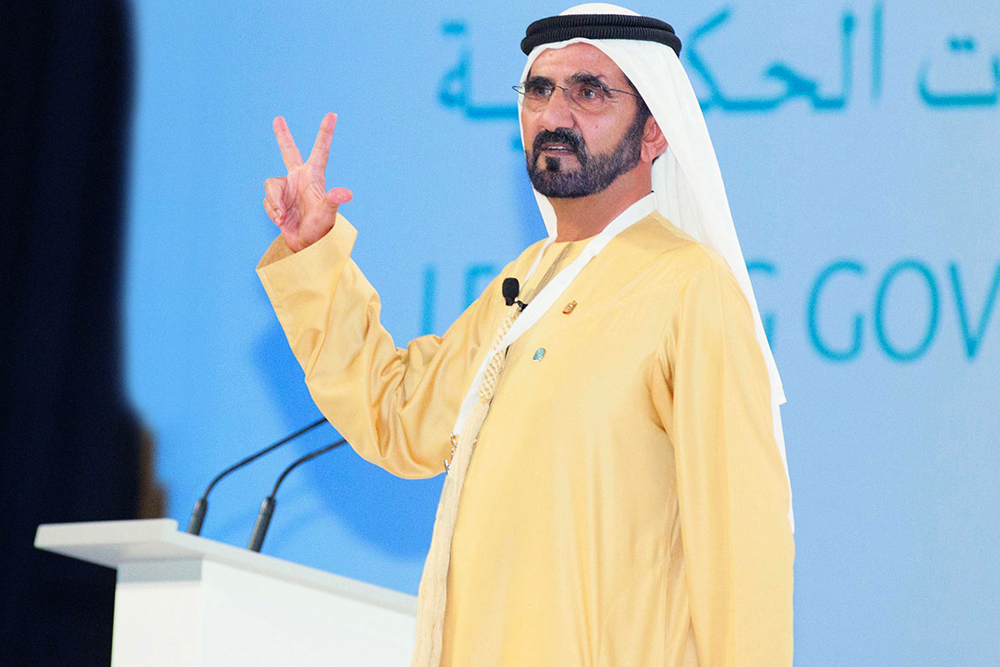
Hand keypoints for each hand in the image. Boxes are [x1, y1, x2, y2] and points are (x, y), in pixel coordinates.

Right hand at [262, 112, 352, 251]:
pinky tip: (281, 220)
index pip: (320, 150)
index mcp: (314, 177)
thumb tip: (346, 193)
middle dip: (282, 136)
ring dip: (274, 203)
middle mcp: (299, 179)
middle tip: (278, 119)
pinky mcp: (276, 200)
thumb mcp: (327, 215)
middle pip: (289, 152)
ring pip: (270, 185)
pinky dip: (271, 211)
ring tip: (283, 216)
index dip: (325, 132)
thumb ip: (333, 201)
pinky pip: (267, 200)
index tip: (332, 114)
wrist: (306, 246)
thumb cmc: (321, 230)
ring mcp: (287, 189)